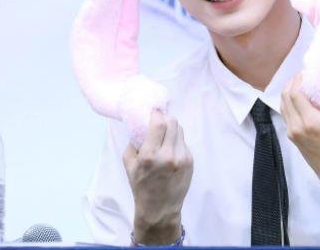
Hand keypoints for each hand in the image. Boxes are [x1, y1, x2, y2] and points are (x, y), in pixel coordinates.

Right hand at [123, 110, 192, 244]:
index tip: (153, 111)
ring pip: (180, 130)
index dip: (157, 114)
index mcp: (150, 156)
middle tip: (159, 120)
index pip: (159, 123)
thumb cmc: (141, 186)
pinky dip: (176, 140)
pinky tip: (170, 148)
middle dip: (165, 118)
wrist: (159, 208)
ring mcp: (182, 158)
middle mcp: (168, 155)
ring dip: (172, 128)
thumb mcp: (129, 164)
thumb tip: (141, 123)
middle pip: (173, 123)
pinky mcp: (190, 161)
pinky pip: (183, 142)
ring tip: (164, 134)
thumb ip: (135, 142)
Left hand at [281, 74, 319, 207]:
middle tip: (304, 75)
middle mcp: (297, 127)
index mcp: (311, 122)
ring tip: (302, 84)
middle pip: (285, 97)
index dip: (298, 79)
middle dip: (292, 82)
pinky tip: (303, 99)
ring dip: (290, 92)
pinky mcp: (292, 138)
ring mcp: (292, 133)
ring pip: (283, 105)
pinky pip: (286, 115)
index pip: (295, 93)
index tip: (307, 71)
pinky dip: (290, 103)